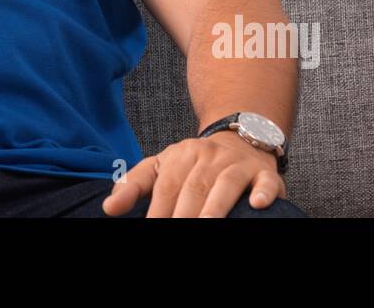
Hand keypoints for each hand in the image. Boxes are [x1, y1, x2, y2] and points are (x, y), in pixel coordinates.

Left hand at [101, 130, 286, 216]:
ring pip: (225, 186)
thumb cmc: (195, 163)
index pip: (166, 186)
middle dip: (183, 217)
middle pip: (193, 189)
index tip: (151, 230)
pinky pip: (265, 181)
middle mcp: (208, 157)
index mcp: (180, 156)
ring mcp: (236, 164)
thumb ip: (133, 185)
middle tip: (176, 236)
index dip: (157, 211)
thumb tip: (108, 209)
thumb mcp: (161, 166)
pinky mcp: (263, 173)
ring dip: (215, 209)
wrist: (241, 137)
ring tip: (205, 228)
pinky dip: (263, 192)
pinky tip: (257, 205)